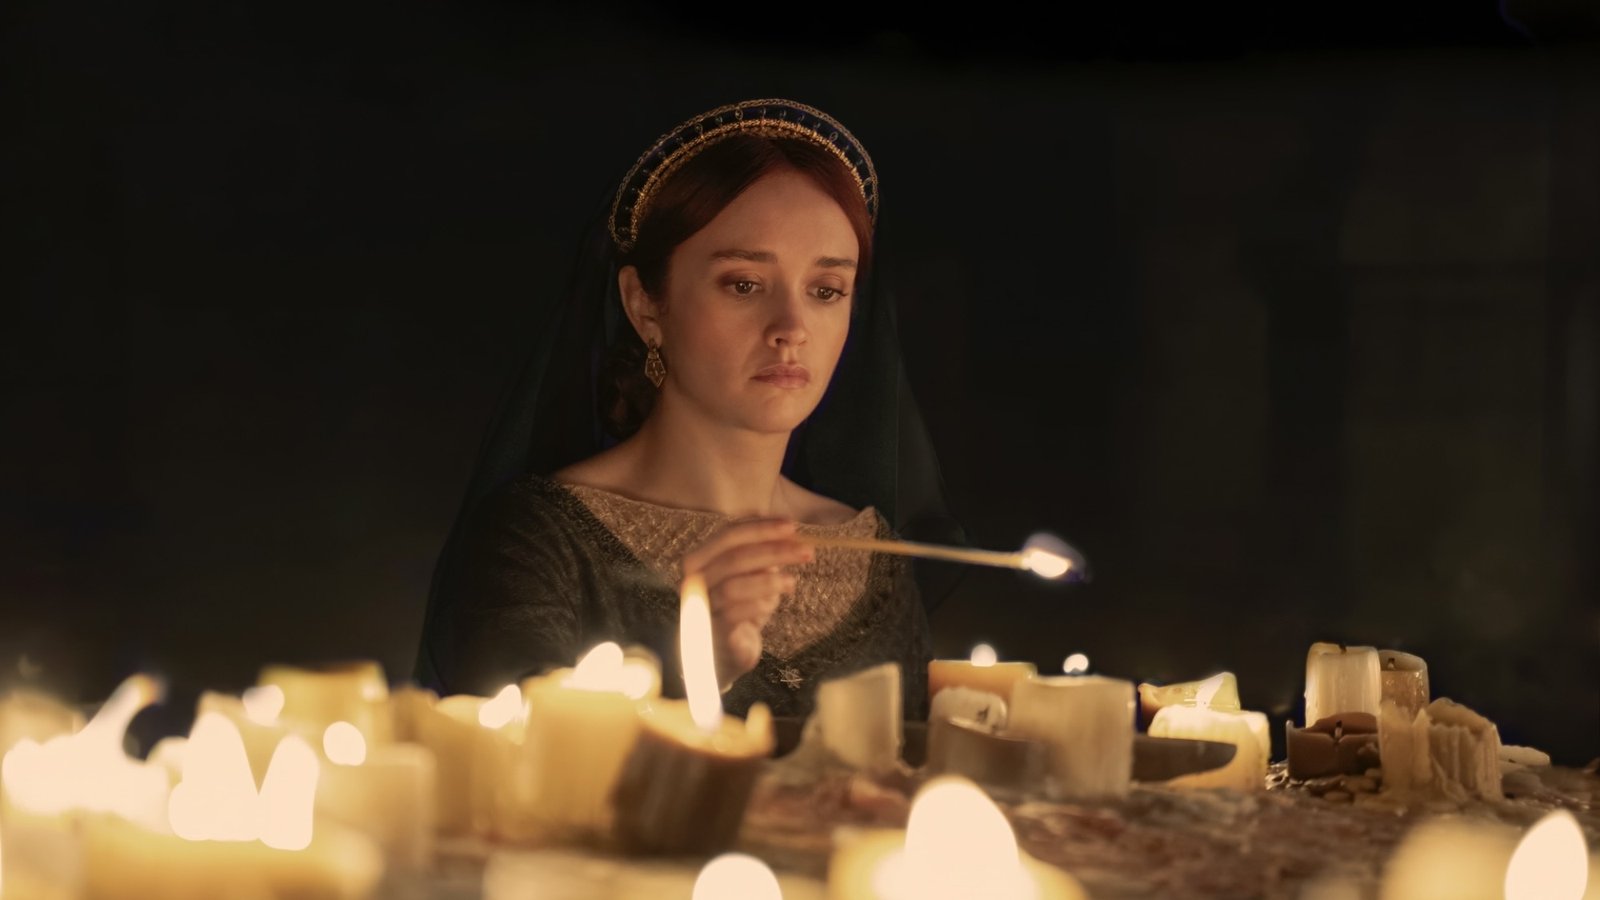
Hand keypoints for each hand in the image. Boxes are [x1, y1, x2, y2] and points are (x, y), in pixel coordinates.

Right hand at [680, 517, 813, 688]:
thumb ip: (762, 554)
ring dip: (769, 581)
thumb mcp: (751, 575)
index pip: (728, 535)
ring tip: (793, 582)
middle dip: (773, 551)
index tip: (791, 525)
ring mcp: (700, 607)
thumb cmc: (739, 608)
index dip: (761, 528)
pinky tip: (776, 601)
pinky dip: (760, 604)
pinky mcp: (713, 632)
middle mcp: (693, 581)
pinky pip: (736, 613)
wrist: (726, 653)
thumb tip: (788, 533)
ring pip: (734, 585)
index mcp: (699, 559)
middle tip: (805, 551)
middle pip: (733, 557)